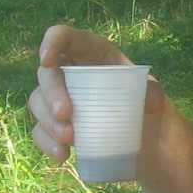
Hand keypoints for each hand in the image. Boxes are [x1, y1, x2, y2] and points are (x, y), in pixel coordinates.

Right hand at [28, 24, 162, 162]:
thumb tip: (153, 102)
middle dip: (51, 94)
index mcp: (90, 53)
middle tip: (65, 115)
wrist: (141, 131)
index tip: (47, 61)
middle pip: (47, 74)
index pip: (64, 37)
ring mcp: (57, 98)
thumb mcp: (151, 93)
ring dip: (48, 121)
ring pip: (38, 103)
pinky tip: (63, 155)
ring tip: (69, 139)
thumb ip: (154, 92)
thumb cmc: (142, 100)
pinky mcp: (54, 123)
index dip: (51, 43)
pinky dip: (48, 143)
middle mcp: (68, 71)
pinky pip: (40, 131)